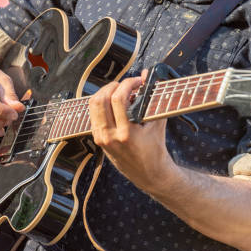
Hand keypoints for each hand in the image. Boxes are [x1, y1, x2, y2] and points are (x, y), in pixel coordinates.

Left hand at [88, 74, 176, 193]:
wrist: (149, 174)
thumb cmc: (156, 150)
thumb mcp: (157, 124)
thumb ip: (153, 98)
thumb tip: (148, 76)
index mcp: (125, 134)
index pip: (118, 99)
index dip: (128, 84)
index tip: (137, 81)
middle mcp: (109, 137)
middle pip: (100, 100)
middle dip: (113, 86)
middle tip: (126, 85)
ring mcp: (101, 139)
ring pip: (93, 106)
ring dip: (105, 93)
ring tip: (120, 92)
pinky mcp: (98, 139)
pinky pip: (94, 115)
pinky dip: (103, 104)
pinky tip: (115, 103)